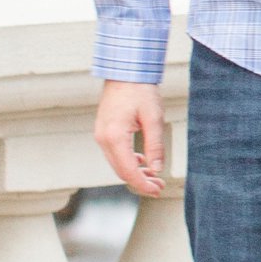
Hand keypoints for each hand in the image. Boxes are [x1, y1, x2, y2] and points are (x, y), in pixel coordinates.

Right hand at [96, 80, 167, 196]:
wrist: (125, 71)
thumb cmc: (140, 90)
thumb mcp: (154, 118)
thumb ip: (155, 145)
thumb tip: (157, 168)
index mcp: (114, 137)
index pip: (128, 170)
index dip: (143, 184)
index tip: (157, 190)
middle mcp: (103, 138)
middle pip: (120, 171)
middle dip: (140, 181)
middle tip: (159, 186)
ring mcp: (101, 135)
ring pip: (117, 163)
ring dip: (134, 172)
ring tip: (154, 176)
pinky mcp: (104, 131)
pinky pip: (114, 154)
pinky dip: (128, 162)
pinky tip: (142, 162)